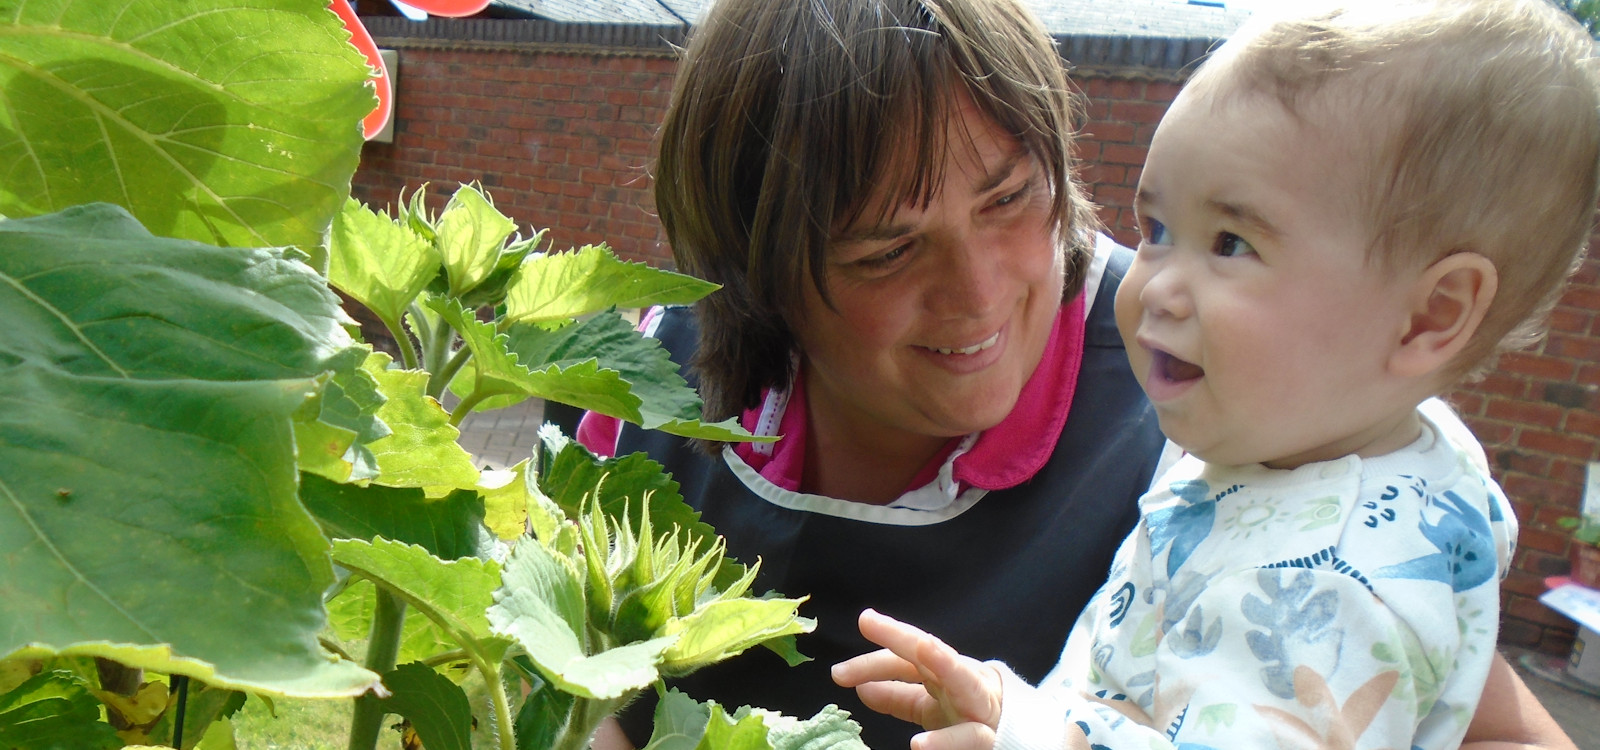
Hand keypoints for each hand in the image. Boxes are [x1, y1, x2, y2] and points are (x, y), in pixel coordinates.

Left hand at [832, 609, 1004, 749]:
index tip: (847, 652)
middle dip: (900, 635)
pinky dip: (945, 741)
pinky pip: (969, 737)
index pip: (906, 656)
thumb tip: (861, 687)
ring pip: (962, 680)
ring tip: (921, 647)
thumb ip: (897, 696)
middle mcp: (962, 679)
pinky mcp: (988, 736)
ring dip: (943, 662)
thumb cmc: (968, 713)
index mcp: (944, 670)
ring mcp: (979, 705)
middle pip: (929, 652)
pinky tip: (920, 744)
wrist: (1018, 736)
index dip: (877, 653)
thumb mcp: (929, 703)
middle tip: (868, 622)